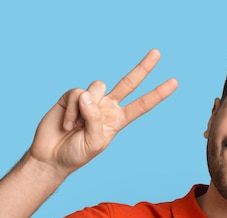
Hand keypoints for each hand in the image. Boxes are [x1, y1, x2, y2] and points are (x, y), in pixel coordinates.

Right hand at [30, 49, 177, 177]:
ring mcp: (90, 100)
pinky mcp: (72, 96)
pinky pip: (77, 93)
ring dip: (86, 109)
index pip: (142, 104)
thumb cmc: (76, 153)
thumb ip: (96, 119)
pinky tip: (67, 123)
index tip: (174, 82)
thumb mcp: (95, 142)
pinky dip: (72, 109)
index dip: (158, 93)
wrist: (51, 156)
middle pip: (128, 83)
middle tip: (158, 52)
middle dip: (143, 68)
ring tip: (76, 127)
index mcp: (118, 120)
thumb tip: (89, 95)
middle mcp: (107, 106)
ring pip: (98, 87)